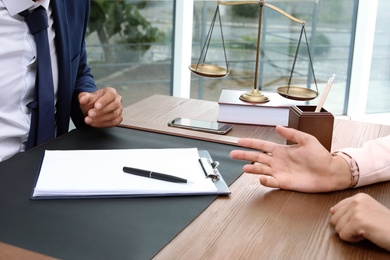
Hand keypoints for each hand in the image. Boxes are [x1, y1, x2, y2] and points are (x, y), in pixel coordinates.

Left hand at [78, 87, 122, 126]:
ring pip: (114, 115)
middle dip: (102, 111)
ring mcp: (119, 109)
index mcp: (111, 91)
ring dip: (101, 119)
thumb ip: (84, 97)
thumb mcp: (85, 97)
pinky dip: (103, 124)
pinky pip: (114, 122)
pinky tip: (94, 123)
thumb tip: (83, 99)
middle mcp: (117, 99)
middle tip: (90, 114)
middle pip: (114, 105)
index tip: (96, 106)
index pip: (111, 95)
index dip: (104, 101)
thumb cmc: (91, 101)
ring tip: (89, 120)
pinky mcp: (119, 118)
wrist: (93, 108)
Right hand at [229, 125, 350, 191]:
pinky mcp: (284, 182)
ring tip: (244, 168)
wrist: (330, 172)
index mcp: (282, 150)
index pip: (262, 145)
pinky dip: (265, 181)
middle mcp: (278, 161)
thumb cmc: (321, 156)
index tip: (239, 141)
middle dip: (244, 155)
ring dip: (252, 169)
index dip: (250, 143)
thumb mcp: (307, 140)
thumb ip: (292, 134)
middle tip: (232, 154)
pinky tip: (261, 178)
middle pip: (257, 157)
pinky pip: (271, 182)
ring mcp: (280, 172)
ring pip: (261, 169)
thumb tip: (278, 127)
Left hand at [330, 193, 389, 250]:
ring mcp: (357, 210)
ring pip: (338, 228)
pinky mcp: (358, 221)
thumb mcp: (368, 211)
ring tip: (367, 231)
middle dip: (347, 227)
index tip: (361, 222)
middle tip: (365, 228)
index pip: (336, 209)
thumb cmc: (386, 226)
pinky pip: (343, 235)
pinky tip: (366, 235)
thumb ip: (350, 209)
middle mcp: (356, 200)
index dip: (346, 220)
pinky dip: (353, 240)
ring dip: (351, 234)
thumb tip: (331, 211)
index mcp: (359, 197)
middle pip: (334, 219)